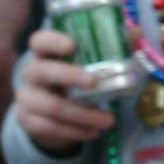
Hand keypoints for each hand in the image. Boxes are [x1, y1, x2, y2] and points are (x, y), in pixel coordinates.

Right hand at [11, 27, 115, 152]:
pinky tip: (92, 132)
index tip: (72, 45)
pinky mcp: (27, 120)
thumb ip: (114, 47)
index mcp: (47, 54)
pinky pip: (49, 127)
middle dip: (70, 77)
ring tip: (109, 121)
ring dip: (82, 115)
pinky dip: (75, 131)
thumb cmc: (78, 82)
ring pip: (51, 106)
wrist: (55, 117)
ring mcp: (27, 97)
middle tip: (95, 83)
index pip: (40, 40)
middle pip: (43, 71)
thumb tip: (136, 31)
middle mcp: (32, 73)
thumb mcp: (94, 65)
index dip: (53, 41)